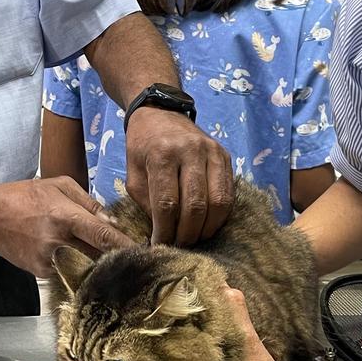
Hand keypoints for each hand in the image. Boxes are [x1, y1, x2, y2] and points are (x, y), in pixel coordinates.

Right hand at [0, 176, 133, 276]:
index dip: (126, 247)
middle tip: (136, 262)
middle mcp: (58, 242)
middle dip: (118, 260)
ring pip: (85, 268)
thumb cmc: (26, 196)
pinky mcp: (41, 273)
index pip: (103, 236)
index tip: (145, 253)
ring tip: (110, 263)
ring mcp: (48, 261)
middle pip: (98, 258)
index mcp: (65, 217)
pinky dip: (77, 267)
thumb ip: (89, 203)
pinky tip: (79, 261)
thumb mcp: (60, 186)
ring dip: (99, 266)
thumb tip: (113, 223)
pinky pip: (69, 272)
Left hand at [125, 108, 233, 244]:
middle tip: (179, 247)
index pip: (167, 204)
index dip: (165, 231)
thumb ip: (146, 204)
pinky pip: (229, 193)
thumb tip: (160, 236)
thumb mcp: (132, 174)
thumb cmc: (142, 147)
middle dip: (187, 233)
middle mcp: (191, 151)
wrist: (160, 112)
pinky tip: (207, 225)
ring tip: (194, 239)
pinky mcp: (225, 156)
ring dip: (207, 228)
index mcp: (162, 154)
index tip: (160, 246)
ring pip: (218, 201)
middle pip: (196, 205)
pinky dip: (220, 215)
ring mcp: (212, 152)